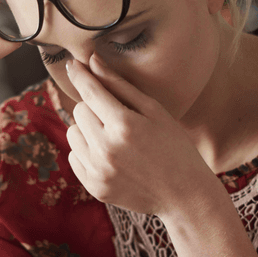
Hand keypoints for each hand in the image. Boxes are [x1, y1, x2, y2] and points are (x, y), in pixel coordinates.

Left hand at [64, 55, 222, 216]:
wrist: (184, 195)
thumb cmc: (174, 146)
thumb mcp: (154, 111)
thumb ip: (120, 86)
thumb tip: (92, 61)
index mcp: (124, 125)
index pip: (90, 91)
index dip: (80, 75)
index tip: (73, 64)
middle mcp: (106, 149)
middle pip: (79, 111)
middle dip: (93, 108)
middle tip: (117, 117)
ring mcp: (98, 171)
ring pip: (72, 133)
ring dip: (87, 130)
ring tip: (113, 138)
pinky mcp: (94, 186)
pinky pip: (74, 156)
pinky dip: (86, 152)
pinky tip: (110, 156)